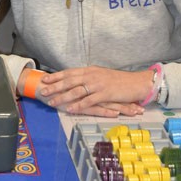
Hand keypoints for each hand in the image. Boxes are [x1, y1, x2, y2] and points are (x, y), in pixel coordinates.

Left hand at [23, 65, 149, 116]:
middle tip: (43, 91)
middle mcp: (92, 76)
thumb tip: (77, 81)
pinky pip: (89, 101)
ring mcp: (98, 85)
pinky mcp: (105, 94)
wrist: (137, 83)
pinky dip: (78, 105)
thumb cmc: (120, 81)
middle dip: (55, 86)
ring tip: (52, 102)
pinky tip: (70, 109)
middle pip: (70, 81)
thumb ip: (89, 77)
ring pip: (76, 91)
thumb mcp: (102, 75)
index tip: (45, 79)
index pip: (70, 72)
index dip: (56, 76)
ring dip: (63, 97)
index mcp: (91, 70)